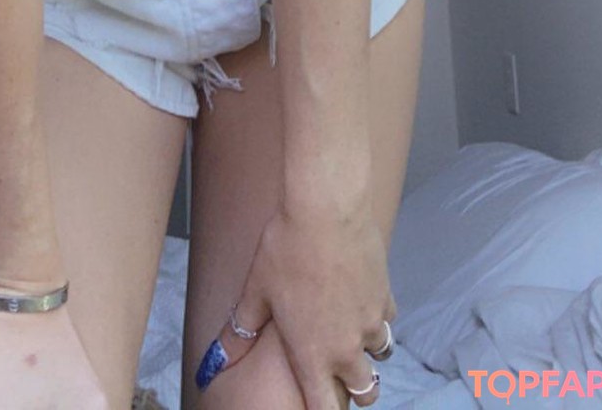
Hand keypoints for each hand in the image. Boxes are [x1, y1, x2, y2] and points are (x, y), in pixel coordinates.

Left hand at [194, 195, 396, 407]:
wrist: (328, 210)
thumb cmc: (287, 250)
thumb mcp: (256, 292)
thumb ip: (238, 333)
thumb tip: (214, 362)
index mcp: (313, 355)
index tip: (318, 405)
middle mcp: (347, 348)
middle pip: (365, 392)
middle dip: (356, 390)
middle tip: (339, 374)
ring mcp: (371, 322)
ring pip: (380, 356)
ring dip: (369, 353)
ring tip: (352, 336)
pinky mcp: (386, 294)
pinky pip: (387, 319)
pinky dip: (377, 317)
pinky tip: (362, 299)